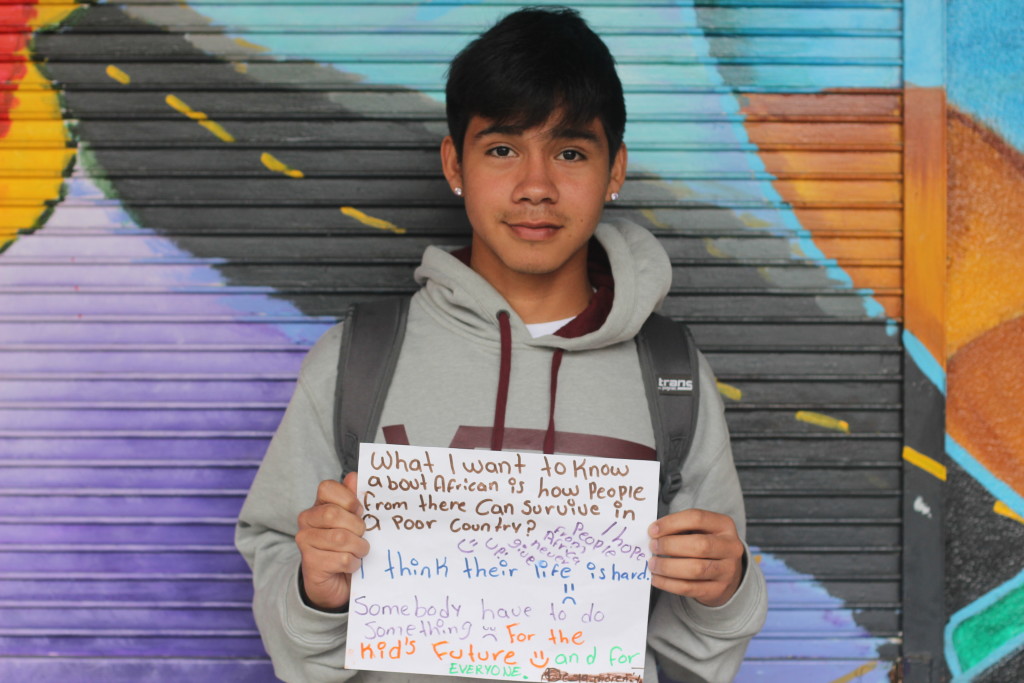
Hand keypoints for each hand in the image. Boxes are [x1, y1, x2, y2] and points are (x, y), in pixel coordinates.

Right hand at [295, 472, 368, 609]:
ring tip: (359, 552)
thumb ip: (354, 499)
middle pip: (333, 513)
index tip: (359, 510)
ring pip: (340, 538)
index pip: (326, 487)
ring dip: (358, 547)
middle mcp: (307, 520)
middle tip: (362, 536)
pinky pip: (341, 559)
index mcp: (319, 505)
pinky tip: (350, 566)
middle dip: (356, 526)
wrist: (336, 583)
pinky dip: (353, 563)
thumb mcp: (354, 521)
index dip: (348, 498)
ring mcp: (305, 541)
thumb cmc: (347, 547)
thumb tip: (354, 476)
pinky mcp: (310, 563)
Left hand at [648, 508, 744, 606]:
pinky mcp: (718, 590)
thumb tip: (653, 534)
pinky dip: (669, 584)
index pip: (697, 518)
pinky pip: (690, 588)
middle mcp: (731, 547)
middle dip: (670, 545)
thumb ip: (681, 529)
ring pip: (695, 569)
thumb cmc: (707, 547)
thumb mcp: (701, 531)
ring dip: (668, 566)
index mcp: (724, 525)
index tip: (653, 530)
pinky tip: (657, 578)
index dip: (671, 523)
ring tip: (653, 564)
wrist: (728, 574)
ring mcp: (727, 571)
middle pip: (699, 545)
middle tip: (653, 547)